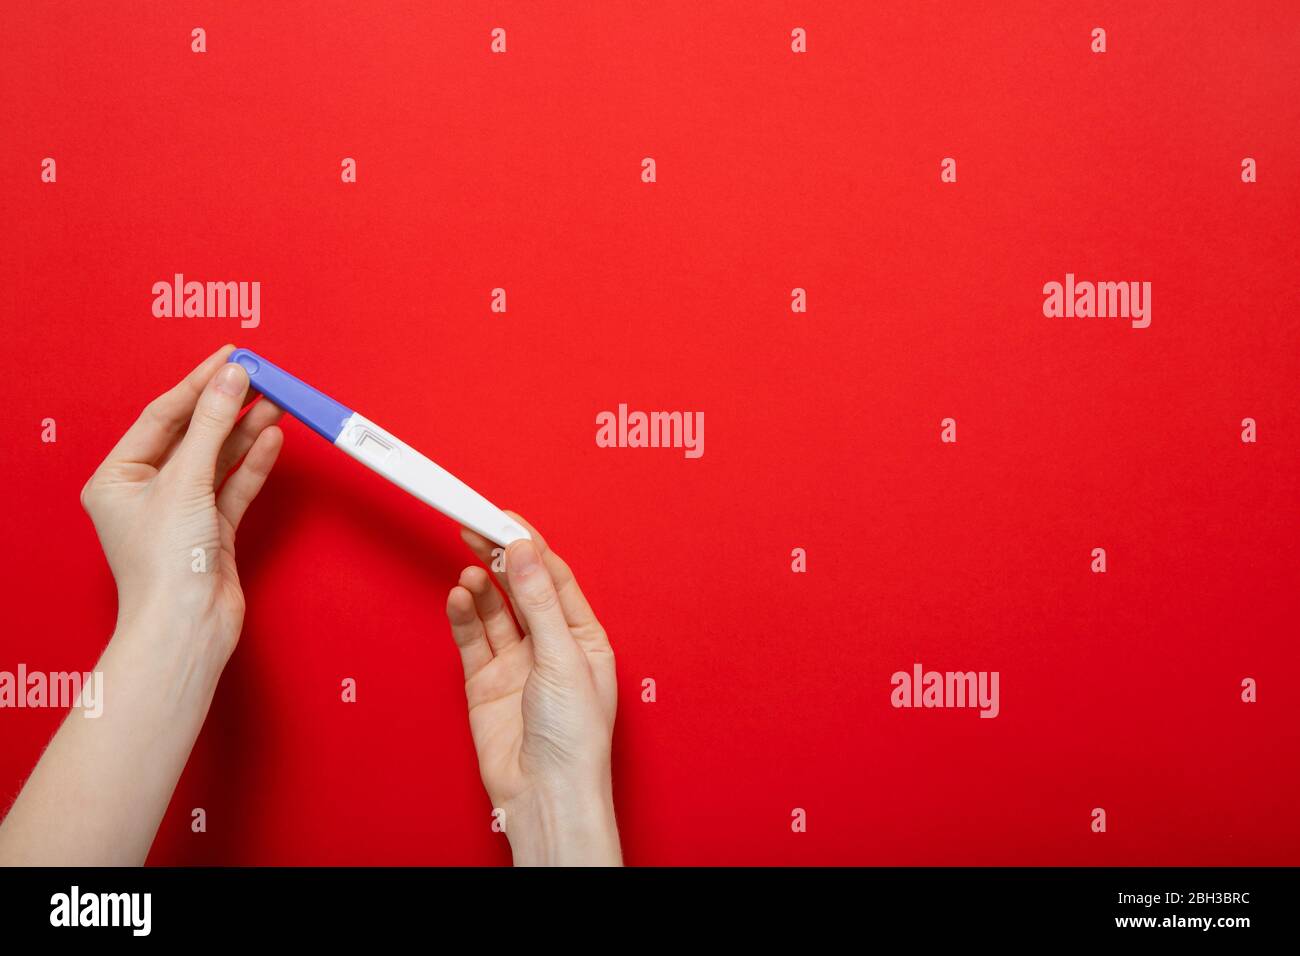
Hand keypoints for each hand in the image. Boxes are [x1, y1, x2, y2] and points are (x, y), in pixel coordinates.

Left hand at [81, 345, 283, 658]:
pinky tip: (272, 438)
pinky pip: (236, 484)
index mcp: (117, 477)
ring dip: (246, 429)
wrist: (187, 626)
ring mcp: (182, 510)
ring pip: (219, 457)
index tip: (230, 356)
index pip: (163, 415)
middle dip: (227, 405)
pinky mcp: (213, 529)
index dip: (199, 383)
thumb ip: (214, 425)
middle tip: (259, 375)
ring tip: (275, 400)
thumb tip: (232, 378)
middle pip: (193, 434)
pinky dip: (255, 462)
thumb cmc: (164, 566)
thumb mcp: (187, 481)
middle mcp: (146, 492)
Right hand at [446, 516, 620, 865]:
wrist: (545, 794)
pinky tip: (459, 596)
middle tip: (475, 526)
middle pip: (521, 588)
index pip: (555, 577)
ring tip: (468, 567)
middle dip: (500, 558)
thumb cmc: (573, 736)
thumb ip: (538, 601)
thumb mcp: (562, 656)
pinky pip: (473, 638)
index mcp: (584, 638)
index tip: (505, 518)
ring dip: (482, 586)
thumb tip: (525, 550)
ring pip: (495, 611)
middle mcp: (550, 647)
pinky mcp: (486, 683)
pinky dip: (464, 615)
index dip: (530, 545)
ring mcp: (516, 664)